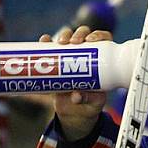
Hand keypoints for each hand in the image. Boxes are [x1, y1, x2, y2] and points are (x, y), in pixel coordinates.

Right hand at [40, 26, 111, 140]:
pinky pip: (51, 50)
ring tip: (59, 42)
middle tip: (73, 42)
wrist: (74, 113)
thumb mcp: (93, 103)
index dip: (98, 35)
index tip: (91, 40)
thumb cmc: (90, 104)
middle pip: (84, 36)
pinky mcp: (56, 63)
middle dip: (78, 34)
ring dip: (63, 35)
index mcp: (101, 61)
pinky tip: (44, 41)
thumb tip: (76, 96)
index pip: (103, 40)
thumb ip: (86, 99)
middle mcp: (86, 55)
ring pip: (68, 39)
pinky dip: (47, 43)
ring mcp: (70, 57)